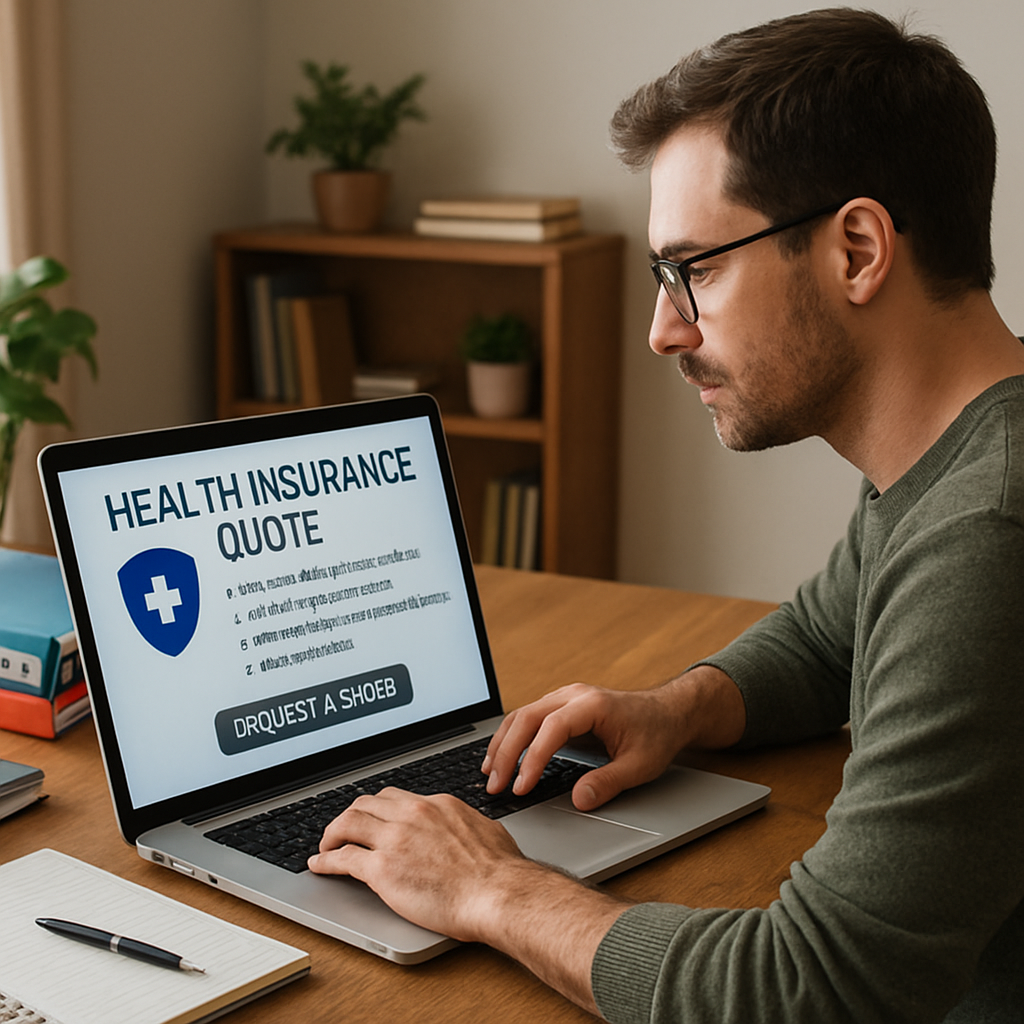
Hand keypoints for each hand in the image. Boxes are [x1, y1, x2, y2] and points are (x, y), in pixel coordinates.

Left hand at [309, 786, 630, 1013]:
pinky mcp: (383, 869)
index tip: (370, 817)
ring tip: (326, 845)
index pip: (394, 797)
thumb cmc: (500, 871)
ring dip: (332, 833)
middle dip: (349, 815)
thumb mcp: (484, 831)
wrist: (498, 892)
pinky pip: (344, 859)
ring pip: (349, 823)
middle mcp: (412, 815)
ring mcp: (395, 840)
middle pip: (366, 804)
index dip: (376, 808)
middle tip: (342, 829)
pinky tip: (319, 865)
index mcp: (436, 805)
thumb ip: (464, 827)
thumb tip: (467, 831)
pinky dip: (325, 860)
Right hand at [482, 668, 745, 810]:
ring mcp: (564, 697)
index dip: (532, 758)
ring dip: (503, 744)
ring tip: (490, 775)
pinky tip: (501, 758)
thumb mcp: (640, 765)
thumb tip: (578, 800)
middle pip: (527, 717)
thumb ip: (608, 783)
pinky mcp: (560, 706)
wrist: (667, 712)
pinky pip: (528, 718)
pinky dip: (511, 738)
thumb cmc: (656, 734)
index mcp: (593, 705)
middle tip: (495, 786)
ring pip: (521, 715)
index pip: (551, 728)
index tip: (521, 787)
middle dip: (507, 753)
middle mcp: (573, 695)